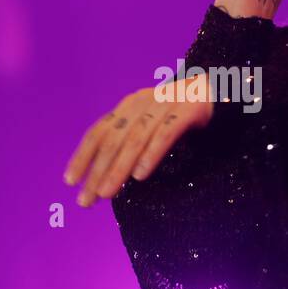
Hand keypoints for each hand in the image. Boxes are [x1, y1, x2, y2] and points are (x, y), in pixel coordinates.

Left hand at [63, 73, 214, 206]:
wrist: (218, 89)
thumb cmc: (180, 114)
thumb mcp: (150, 124)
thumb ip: (131, 143)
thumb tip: (106, 177)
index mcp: (129, 106)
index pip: (99, 132)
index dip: (83, 156)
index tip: (70, 181)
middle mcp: (142, 103)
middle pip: (113, 139)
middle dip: (96, 171)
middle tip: (86, 200)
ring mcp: (164, 104)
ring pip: (135, 139)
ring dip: (118, 168)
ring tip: (107, 193)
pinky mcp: (187, 109)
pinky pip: (165, 134)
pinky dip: (150, 154)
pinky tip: (140, 175)